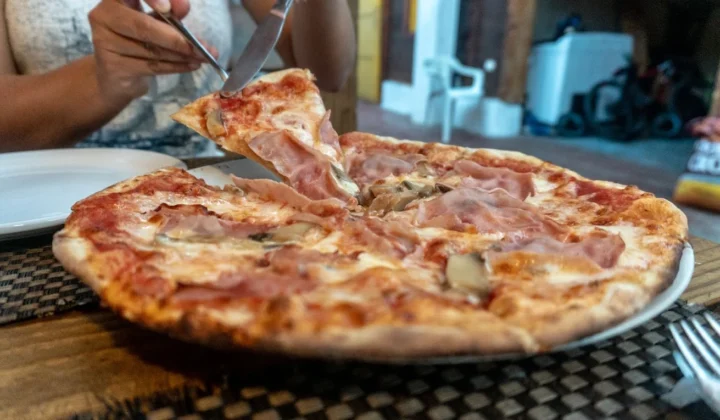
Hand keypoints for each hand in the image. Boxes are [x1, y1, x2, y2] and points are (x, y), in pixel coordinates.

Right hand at [88, 0, 217, 104]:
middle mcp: (103, 16)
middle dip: (178, 38)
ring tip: (202, 57)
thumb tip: (183, 6)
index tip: (168, 8)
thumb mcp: (155, 21)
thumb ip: (169, 13)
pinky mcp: (112, 66)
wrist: (116, 75)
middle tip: (203, 47)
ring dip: (182, 55)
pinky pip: (151, 66)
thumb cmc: (138, 40)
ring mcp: (104, 42)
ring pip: (151, 50)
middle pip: (143, 27)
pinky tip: (191, 65)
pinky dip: (176, 66)